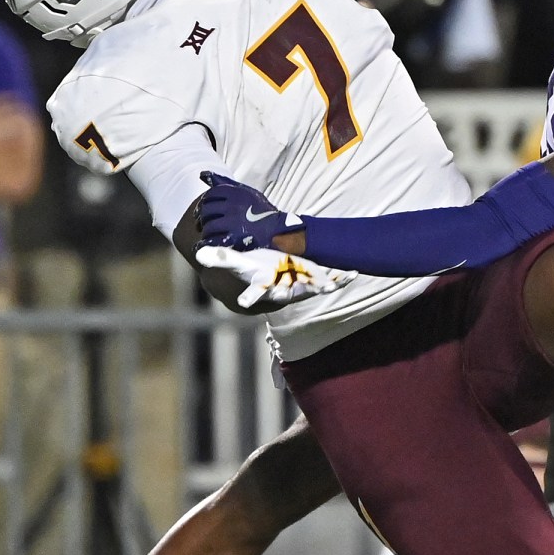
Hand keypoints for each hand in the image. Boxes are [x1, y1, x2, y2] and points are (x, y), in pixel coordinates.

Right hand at [193, 244, 353, 311]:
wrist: (273, 278)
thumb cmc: (255, 268)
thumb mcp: (238, 262)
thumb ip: (220, 258)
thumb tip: (199, 253)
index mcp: (264, 286)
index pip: (256, 293)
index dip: (251, 297)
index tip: (244, 301)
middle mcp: (284, 290)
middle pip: (288, 292)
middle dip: (296, 290)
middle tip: (303, 288)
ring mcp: (302, 286)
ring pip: (314, 286)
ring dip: (325, 284)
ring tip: (337, 281)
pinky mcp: (316, 279)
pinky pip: (331, 279)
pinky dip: (342, 276)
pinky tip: (353, 273)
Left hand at [196, 170, 301, 250]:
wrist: (277, 230)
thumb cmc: (262, 211)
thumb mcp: (246, 192)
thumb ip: (225, 183)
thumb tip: (203, 174)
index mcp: (236, 192)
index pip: (211, 194)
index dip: (204, 202)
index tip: (203, 209)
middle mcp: (233, 205)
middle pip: (207, 210)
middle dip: (203, 218)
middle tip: (203, 223)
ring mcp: (233, 222)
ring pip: (209, 226)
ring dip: (207, 231)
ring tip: (209, 234)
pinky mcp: (235, 237)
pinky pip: (214, 240)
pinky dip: (207, 243)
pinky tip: (206, 244)